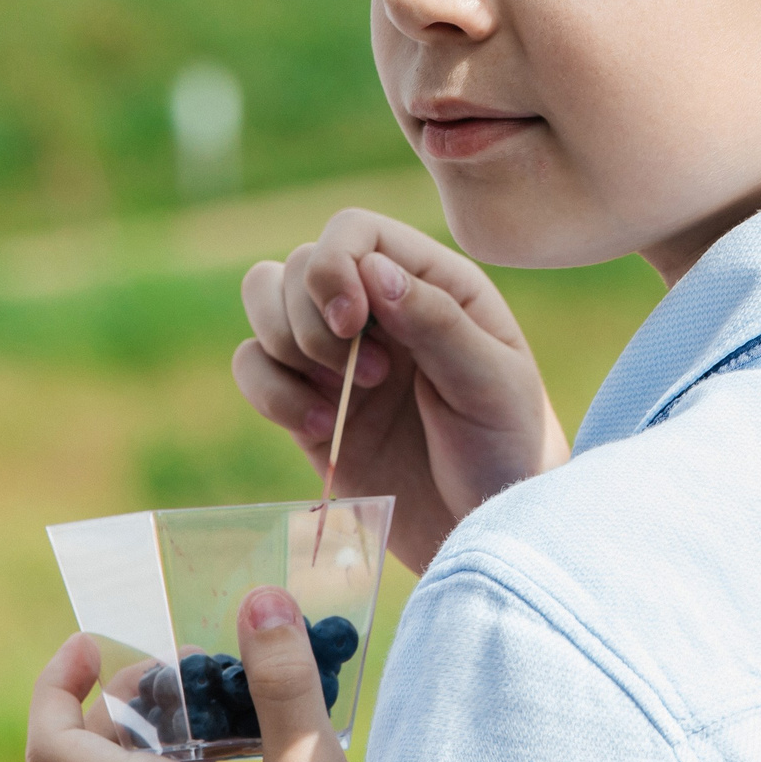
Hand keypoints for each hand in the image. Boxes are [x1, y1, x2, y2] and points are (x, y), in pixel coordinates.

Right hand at [235, 209, 567, 570]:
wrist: (486, 529)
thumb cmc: (508, 450)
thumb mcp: (492, 383)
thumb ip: (437, 321)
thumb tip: (374, 269)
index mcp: (433, 284)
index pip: (353, 232)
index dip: (334, 264)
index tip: (351, 323)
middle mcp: (379, 309)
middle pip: (297, 265)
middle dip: (311, 319)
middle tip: (369, 377)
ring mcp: (338, 357)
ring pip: (263, 303)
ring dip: (285, 346)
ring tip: (342, 402)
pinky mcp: (308, 405)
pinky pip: (252, 366)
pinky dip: (270, 392)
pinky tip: (322, 429)